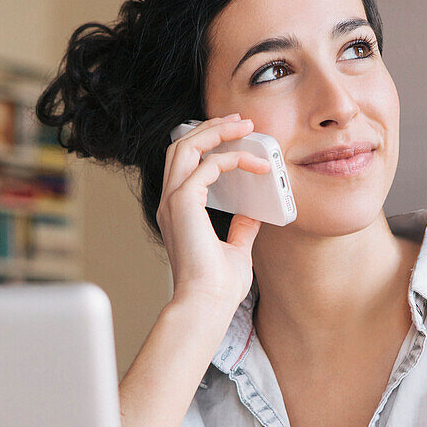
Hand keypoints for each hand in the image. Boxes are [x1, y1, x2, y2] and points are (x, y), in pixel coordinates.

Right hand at [157, 115, 271, 313]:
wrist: (206, 304)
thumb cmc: (217, 286)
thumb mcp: (236, 249)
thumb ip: (241, 228)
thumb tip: (253, 213)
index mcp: (178, 210)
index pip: (185, 162)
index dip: (208, 142)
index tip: (236, 135)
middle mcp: (170, 201)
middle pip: (181, 144)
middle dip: (211, 127)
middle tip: (242, 121)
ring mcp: (172, 200)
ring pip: (186, 145)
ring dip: (217, 131)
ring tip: (245, 126)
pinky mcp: (183, 202)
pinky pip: (207, 164)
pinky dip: (233, 158)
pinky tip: (256, 164)